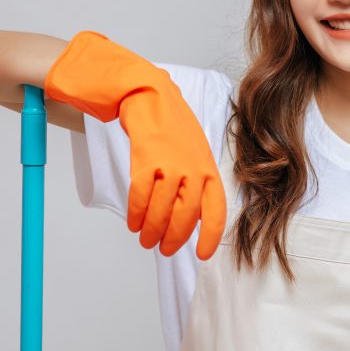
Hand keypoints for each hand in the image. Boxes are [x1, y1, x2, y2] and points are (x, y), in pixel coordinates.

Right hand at [44, 31, 226, 259]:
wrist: (149, 95)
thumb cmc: (172, 128)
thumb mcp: (195, 153)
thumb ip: (197, 183)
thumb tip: (193, 219)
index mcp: (209, 169)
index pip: (216, 211)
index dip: (210, 236)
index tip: (201, 255)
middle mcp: (193, 169)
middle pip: (185, 216)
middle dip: (173, 238)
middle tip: (163, 249)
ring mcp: (170, 165)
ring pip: (161, 211)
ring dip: (151, 230)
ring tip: (145, 239)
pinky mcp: (145, 160)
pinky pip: (140, 197)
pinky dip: (136, 213)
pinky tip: (133, 222)